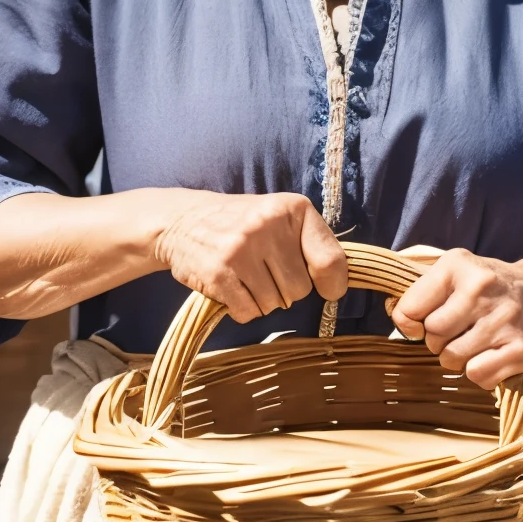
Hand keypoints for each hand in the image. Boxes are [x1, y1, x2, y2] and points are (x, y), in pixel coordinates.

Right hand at [153, 190, 347, 323]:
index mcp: (293, 209)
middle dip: (286, 289)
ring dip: (263, 300)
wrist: (184, 219)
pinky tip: (233, 288)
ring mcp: (241, 249)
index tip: (327, 289)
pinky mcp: (218, 272)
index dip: (333, 283)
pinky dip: (243, 309)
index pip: (330, 260)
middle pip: (300, 290)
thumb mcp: (281, 216)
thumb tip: (338, 284)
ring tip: (247, 277)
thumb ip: (311, 242)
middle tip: (266, 272)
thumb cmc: (244, 222)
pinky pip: (248, 312)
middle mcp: (268, 226)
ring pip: (274, 304)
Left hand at [389, 248, 522, 389]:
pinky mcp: (521, 349)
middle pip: (432, 336)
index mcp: (458, 265)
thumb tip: (396, 317)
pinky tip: (489, 354)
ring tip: (472, 341)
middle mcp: (482, 288)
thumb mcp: (452, 272)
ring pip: (452, 359)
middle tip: (456, 330)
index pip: (409, 309)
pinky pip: (477, 376)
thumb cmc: (484, 288)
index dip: (410, 322)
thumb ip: (418, 291)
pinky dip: (477, 372)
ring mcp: (504, 320)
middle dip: (437, 340)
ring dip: (456, 357)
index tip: (422, 321)